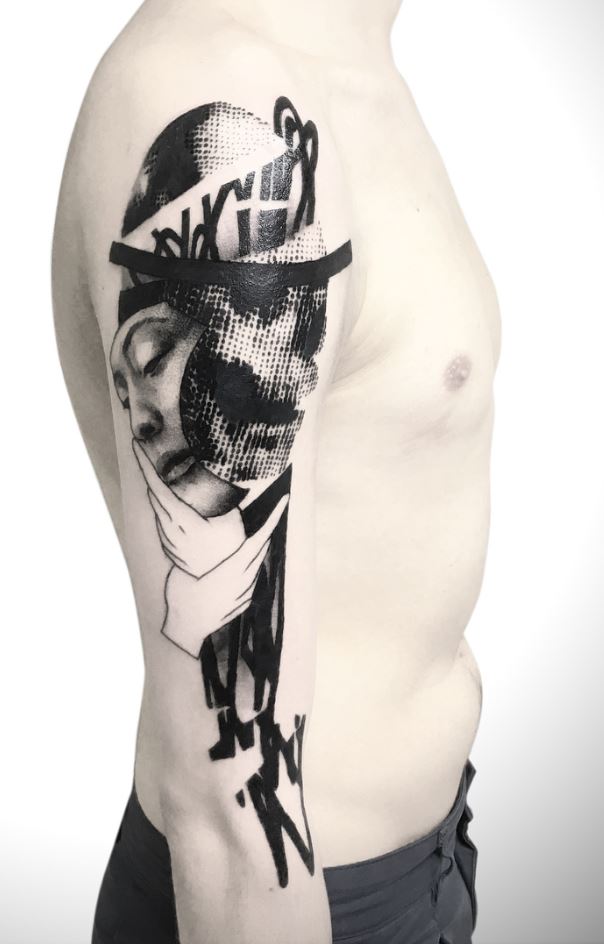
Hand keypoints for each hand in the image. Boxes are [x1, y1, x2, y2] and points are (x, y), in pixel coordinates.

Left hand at [133, 440, 244, 577]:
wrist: (216, 586)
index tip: (135, 443)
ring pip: (157, 505)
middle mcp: (169, 526)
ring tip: (168, 471)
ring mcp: (166, 537)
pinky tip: (177, 501)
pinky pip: (163, 518)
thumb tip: (217, 475)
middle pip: (154, 491)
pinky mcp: (168, 545)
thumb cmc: (228, 550)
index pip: (157, 484)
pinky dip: (166, 505)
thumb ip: (220, 497)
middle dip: (152, 469)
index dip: (145, 463)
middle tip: (152, 448)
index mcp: (182, 517)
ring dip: (160, 487)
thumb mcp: (230, 519)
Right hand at [161, 494, 289, 655]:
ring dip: (257, 549)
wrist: (183, 631)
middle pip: (262, 548)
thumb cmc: (179, 596)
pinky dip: (250, 569)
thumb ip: (200, 552)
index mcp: (232, 567)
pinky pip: (252, 580)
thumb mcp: (186, 567)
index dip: (273, 518)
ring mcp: (245, 593)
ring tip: (255, 535)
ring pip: (258, 565)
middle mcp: (244, 580)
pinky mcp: (242, 604)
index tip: (285, 500)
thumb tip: (200, 532)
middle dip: (266, 530)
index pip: (259, 538)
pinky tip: (243, 565)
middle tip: (271, 511)